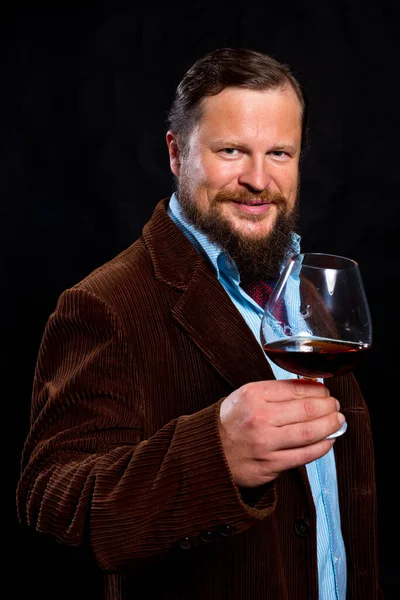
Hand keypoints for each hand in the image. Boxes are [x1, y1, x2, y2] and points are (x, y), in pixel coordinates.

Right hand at [219, 379, 343, 487]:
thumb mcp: (246, 396)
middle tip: (335, 406)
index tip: (325, 392)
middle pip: (307, 409)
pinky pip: (303, 456)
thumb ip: (275, 392)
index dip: (317, 390)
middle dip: (328, 407)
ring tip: (337, 421)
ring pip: (309, 432)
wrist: (208, 452)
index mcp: (253, 395)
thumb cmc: (230, 422)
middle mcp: (259, 418)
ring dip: (330, 426)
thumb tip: (310, 387)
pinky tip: (328, 441)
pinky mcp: (269, 465)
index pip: (295, 388)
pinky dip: (321, 447)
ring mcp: (265, 443)